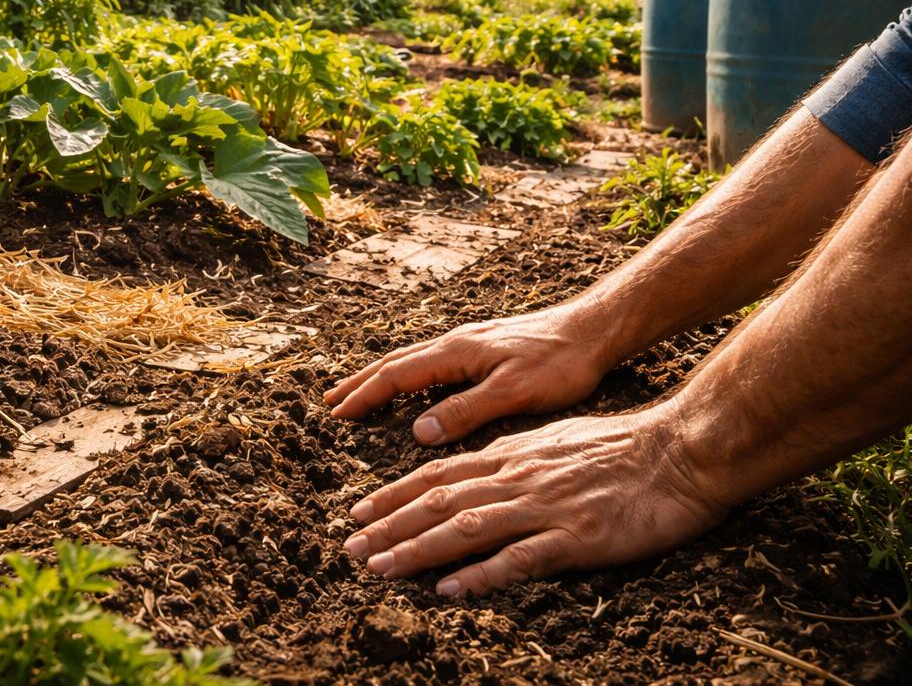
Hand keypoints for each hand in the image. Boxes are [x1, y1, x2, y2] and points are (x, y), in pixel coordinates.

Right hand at [323, 304, 618, 444]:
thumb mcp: (513, 392)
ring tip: (358, 391)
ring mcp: (469, 343)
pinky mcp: (484, 347)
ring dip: (380, 377)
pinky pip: (430, 360)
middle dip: (361, 383)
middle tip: (331, 402)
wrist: (593, 330)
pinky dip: (407, 374)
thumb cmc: (560, 363)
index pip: (397, 375)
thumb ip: (464, 411)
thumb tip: (417, 432)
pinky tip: (412, 385)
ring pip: (412, 359)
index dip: (366, 396)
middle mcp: (455, 343)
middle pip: (395, 363)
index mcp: (456, 352)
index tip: (338, 415)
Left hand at [340, 404, 728, 595]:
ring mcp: (545, 507)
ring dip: (417, 549)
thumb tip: (478, 472)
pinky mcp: (577, 538)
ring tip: (379, 568)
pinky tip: (450, 589)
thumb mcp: (554, 441)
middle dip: (390, 526)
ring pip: (466, 527)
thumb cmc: (623, 447)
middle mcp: (517, 477)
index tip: (359, 514)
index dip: (394, 495)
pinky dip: (481, 574)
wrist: (681, 451)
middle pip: (439, 501)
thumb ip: (514, 458)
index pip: (438, 474)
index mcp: (511, 454)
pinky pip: (519, 558)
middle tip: (350, 548)